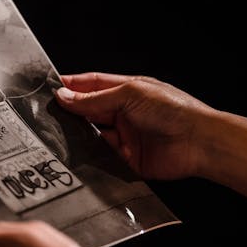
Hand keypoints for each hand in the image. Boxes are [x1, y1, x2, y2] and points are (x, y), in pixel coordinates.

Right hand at [55, 72, 213, 180]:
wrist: (199, 143)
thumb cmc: (174, 111)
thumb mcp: (129, 96)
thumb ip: (94, 99)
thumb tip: (65, 96)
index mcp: (126, 91)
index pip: (91, 86)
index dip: (71, 86)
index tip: (49, 89)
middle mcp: (123, 113)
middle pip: (88, 112)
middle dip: (70, 113)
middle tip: (47, 115)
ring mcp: (124, 137)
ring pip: (91, 136)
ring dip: (77, 136)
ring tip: (60, 136)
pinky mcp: (125, 160)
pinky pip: (101, 159)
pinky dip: (90, 157)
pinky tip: (79, 155)